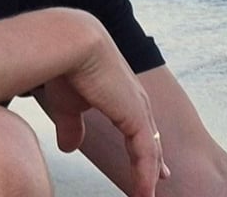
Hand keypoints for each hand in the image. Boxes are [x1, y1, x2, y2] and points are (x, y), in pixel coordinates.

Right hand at [38, 21, 168, 196]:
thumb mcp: (68, 105)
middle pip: (150, 136)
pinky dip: (146, 174)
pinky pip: (146, 152)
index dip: (143, 144)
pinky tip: (144, 191)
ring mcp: (138, 107)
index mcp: (119, 92)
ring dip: (150, 173)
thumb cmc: (66, 67)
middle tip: (161, 179)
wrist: (70, 44)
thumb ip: (71, 127)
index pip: (137, 124)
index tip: (149, 162)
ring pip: (150, 147)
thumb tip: (69, 147)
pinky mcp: (137, 116)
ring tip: (148, 195)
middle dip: (155, 160)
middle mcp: (133, 98)